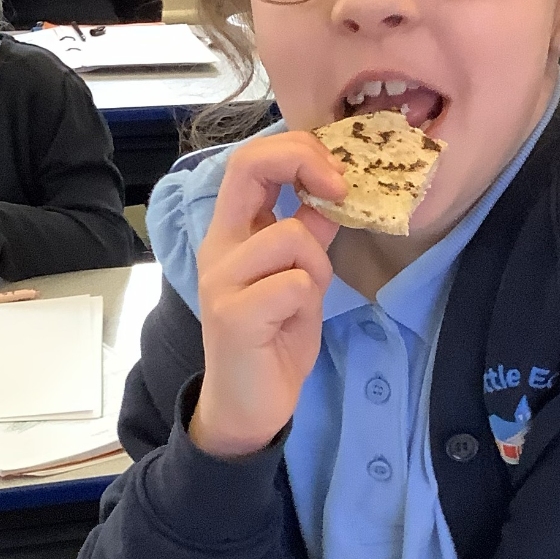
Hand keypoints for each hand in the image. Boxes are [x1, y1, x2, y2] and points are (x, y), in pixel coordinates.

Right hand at [189, 131, 345, 457]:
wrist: (249, 407)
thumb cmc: (273, 341)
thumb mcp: (300, 279)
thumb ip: (309, 237)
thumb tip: (333, 194)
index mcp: (231, 233)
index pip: (250, 160)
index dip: (298, 151)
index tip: (338, 176)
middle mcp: (219, 247)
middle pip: (250, 167)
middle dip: (304, 162)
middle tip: (340, 189)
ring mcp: (221, 280)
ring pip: (292, 237)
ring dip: (317, 267)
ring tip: (304, 302)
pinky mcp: (234, 316)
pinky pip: (295, 284)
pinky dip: (308, 302)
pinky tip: (291, 326)